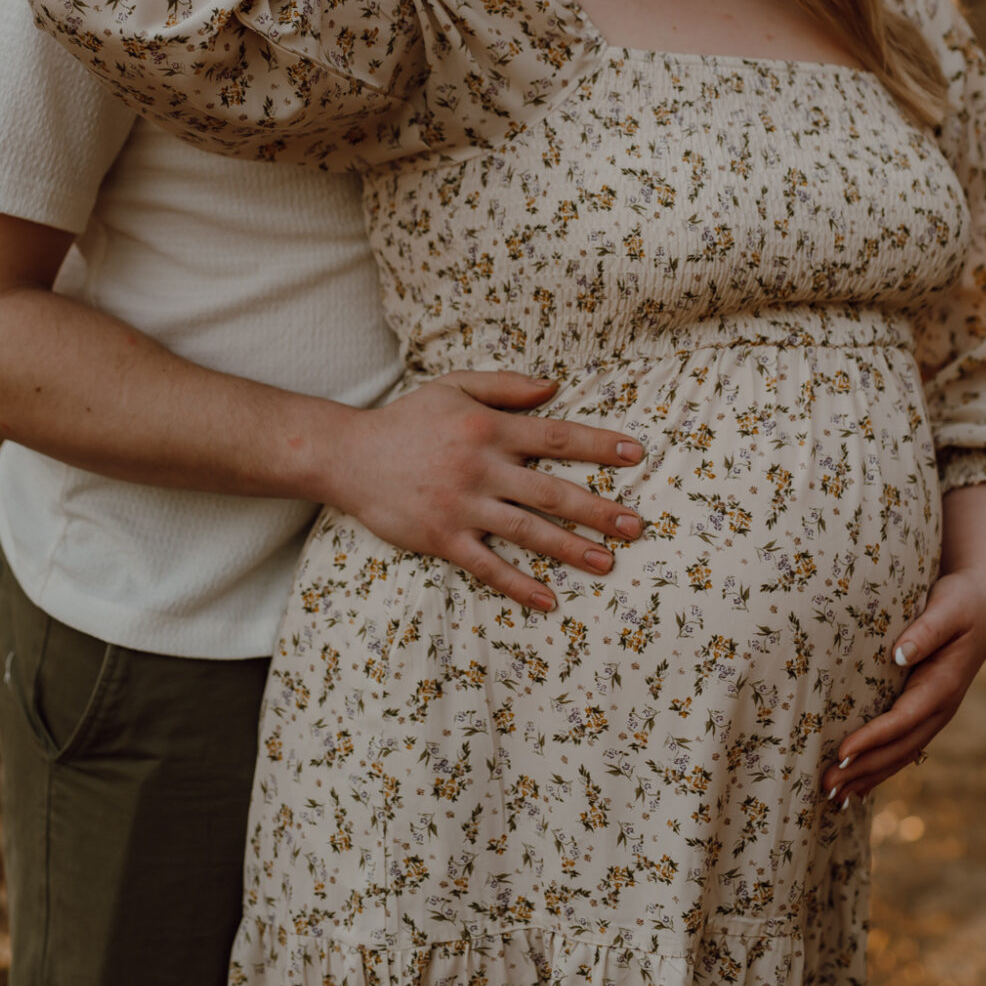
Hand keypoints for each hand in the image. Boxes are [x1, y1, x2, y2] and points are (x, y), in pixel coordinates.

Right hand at [321, 370, 646, 612]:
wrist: (348, 455)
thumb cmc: (407, 419)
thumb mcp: (455, 386)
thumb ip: (506, 385)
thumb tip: (555, 385)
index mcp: (490, 428)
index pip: (556, 437)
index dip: (598, 446)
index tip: (636, 455)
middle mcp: (481, 467)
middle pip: (551, 491)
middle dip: (598, 509)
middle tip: (637, 525)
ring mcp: (462, 505)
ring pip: (527, 531)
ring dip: (570, 549)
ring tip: (606, 562)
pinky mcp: (442, 537)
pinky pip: (487, 566)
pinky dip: (518, 585)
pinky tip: (548, 600)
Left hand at [823, 483, 985, 803]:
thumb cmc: (961, 601)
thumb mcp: (947, 607)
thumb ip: (925, 630)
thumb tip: (898, 654)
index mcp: (943, 686)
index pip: (902, 720)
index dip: (872, 739)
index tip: (841, 753)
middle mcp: (940, 708)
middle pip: (898, 748)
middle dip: (862, 770)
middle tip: (825, 786)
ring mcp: (935, 714)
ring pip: (900, 755)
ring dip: (868, 777)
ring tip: (832, 798)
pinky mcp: (926, 711)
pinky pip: (902, 747)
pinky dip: (879, 767)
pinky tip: (856, 783)